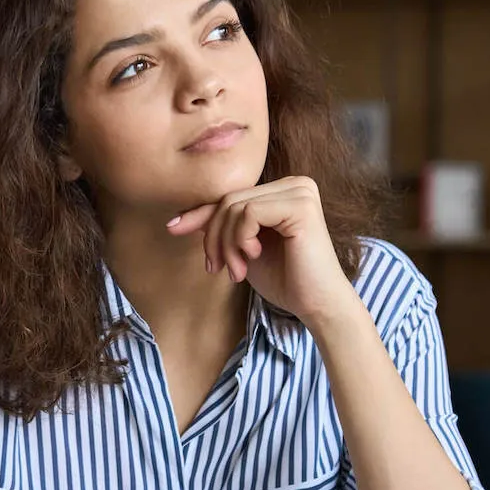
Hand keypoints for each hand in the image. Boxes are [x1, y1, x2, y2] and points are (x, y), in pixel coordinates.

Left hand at [165, 176, 357, 326]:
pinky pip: (248, 212)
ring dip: (226, 244)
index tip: (173, 229)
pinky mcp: (300, 205)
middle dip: (214, 237)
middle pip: (229, 199)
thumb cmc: (285, 281)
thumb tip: (179, 218)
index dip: (200, 214)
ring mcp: (300, 191)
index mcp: (283, 191)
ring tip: (236, 271)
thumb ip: (221, 229)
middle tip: (217, 269)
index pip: (231, 196)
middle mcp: (294, 184)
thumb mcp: (242, 250)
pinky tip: (253, 257)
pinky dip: (240, 238)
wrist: (317, 305)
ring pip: (235, 206)